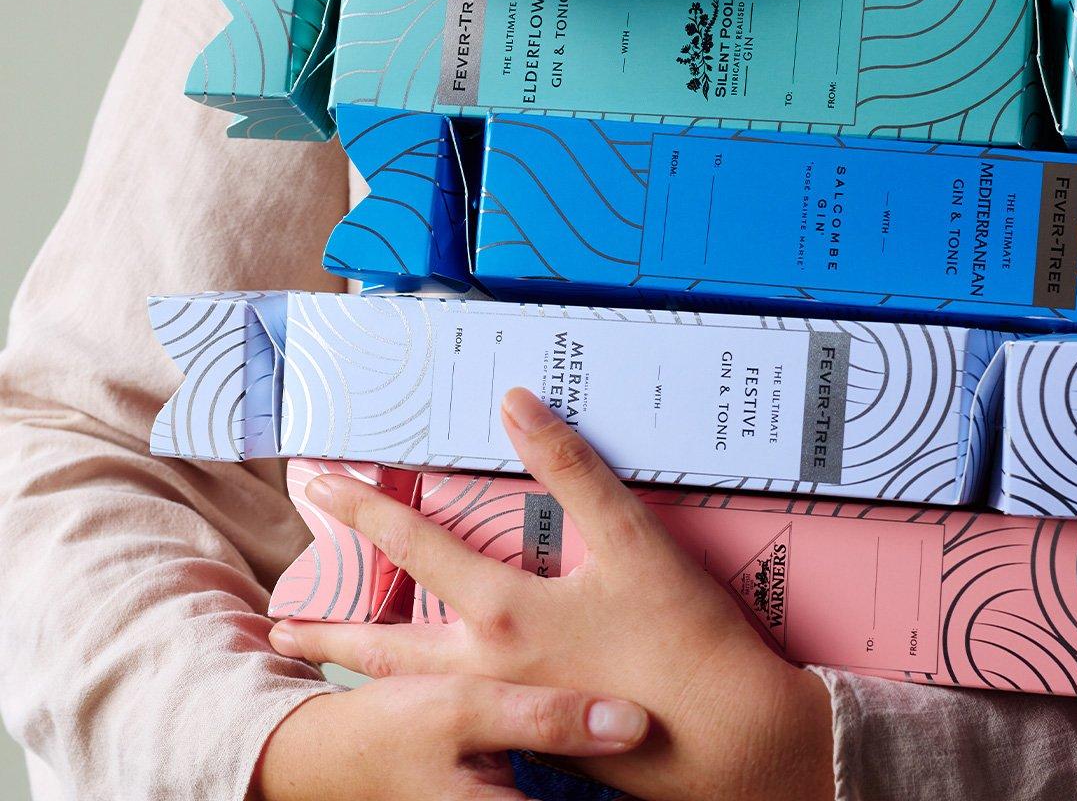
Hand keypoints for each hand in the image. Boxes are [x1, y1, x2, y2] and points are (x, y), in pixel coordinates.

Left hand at [270, 388, 833, 800]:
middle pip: (385, 646)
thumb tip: (515, 402)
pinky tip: (431, 691)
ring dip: (365, 671)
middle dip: (327, 629)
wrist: (732, 742)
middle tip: (276, 629)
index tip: (319, 482)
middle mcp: (489, 667)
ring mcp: (508, 710)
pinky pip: (456, 712)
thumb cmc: (682, 635)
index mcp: (504, 613)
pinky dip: (421, 696)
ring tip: (330, 666)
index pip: (415, 546)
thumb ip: (570, 468)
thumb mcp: (630, 538)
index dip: (366, 506)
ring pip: (415, 689)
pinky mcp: (535, 736)